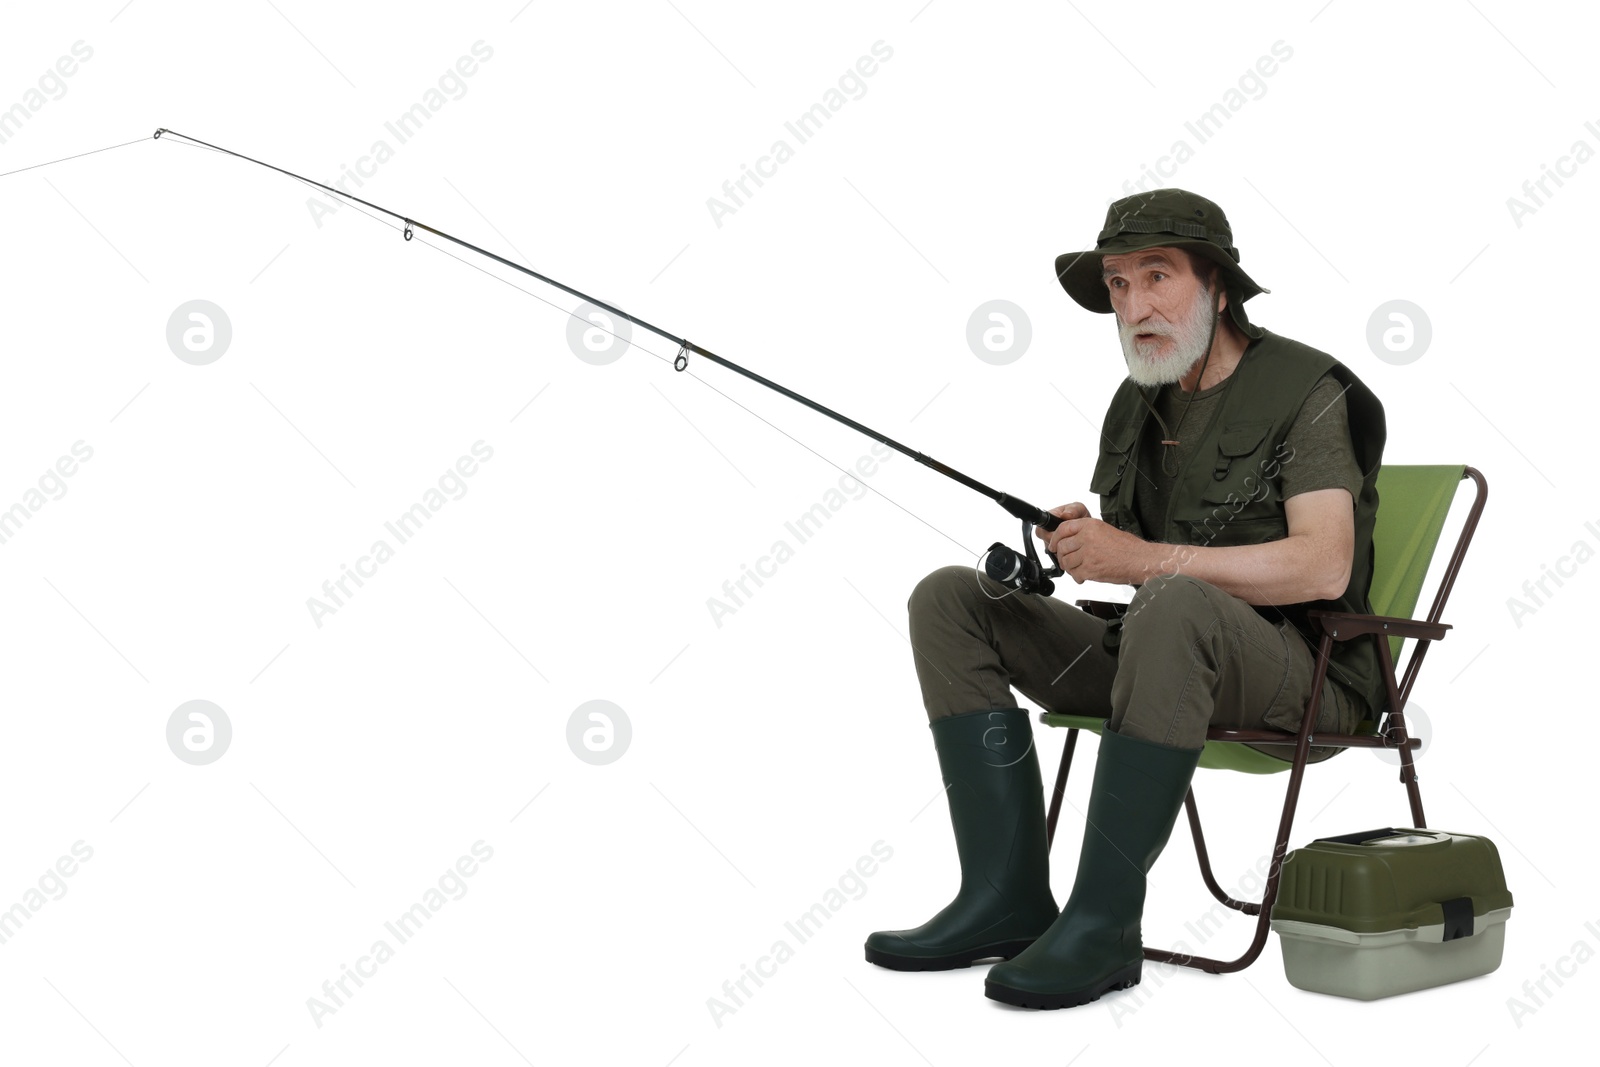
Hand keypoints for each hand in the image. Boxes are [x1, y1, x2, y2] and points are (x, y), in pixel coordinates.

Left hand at [1035, 504, 1150, 585]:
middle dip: (1062, 555)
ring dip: (1070, 567)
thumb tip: (1069, 540)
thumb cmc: (1127, 547)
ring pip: (1066, 561)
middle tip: (1067, 560)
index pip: (1063, 528)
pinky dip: (1077, 576)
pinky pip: (1075, 574)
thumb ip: (1085, 533)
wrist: (1140, 560)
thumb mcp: (1104, 530)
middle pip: (1062, 547)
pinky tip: (1084, 575)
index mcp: (1090, 525)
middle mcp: (1087, 537)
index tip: (1053, 544)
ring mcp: (1088, 554)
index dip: (1055, 538)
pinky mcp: (1090, 569)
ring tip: (1079, 568)